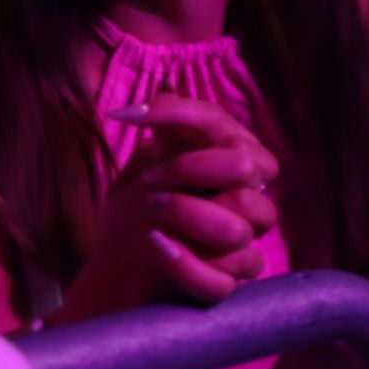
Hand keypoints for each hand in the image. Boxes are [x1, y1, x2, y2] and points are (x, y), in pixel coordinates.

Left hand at [63, 97, 278, 315]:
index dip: (176, 113)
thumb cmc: (138, 216)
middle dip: (190, 167)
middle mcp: (249, 200)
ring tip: (151, 212)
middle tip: (149, 181)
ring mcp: (242, 245)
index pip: (220, 123)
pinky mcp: (229, 285)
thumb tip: (167, 84)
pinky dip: (188, 263)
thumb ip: (166, 131)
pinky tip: (159, 246)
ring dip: (190, 214)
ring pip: (239, 227)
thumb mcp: (146, 167)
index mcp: (236, 163)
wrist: (118, 277)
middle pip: (244, 168)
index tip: (125, 115)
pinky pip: (223, 277)